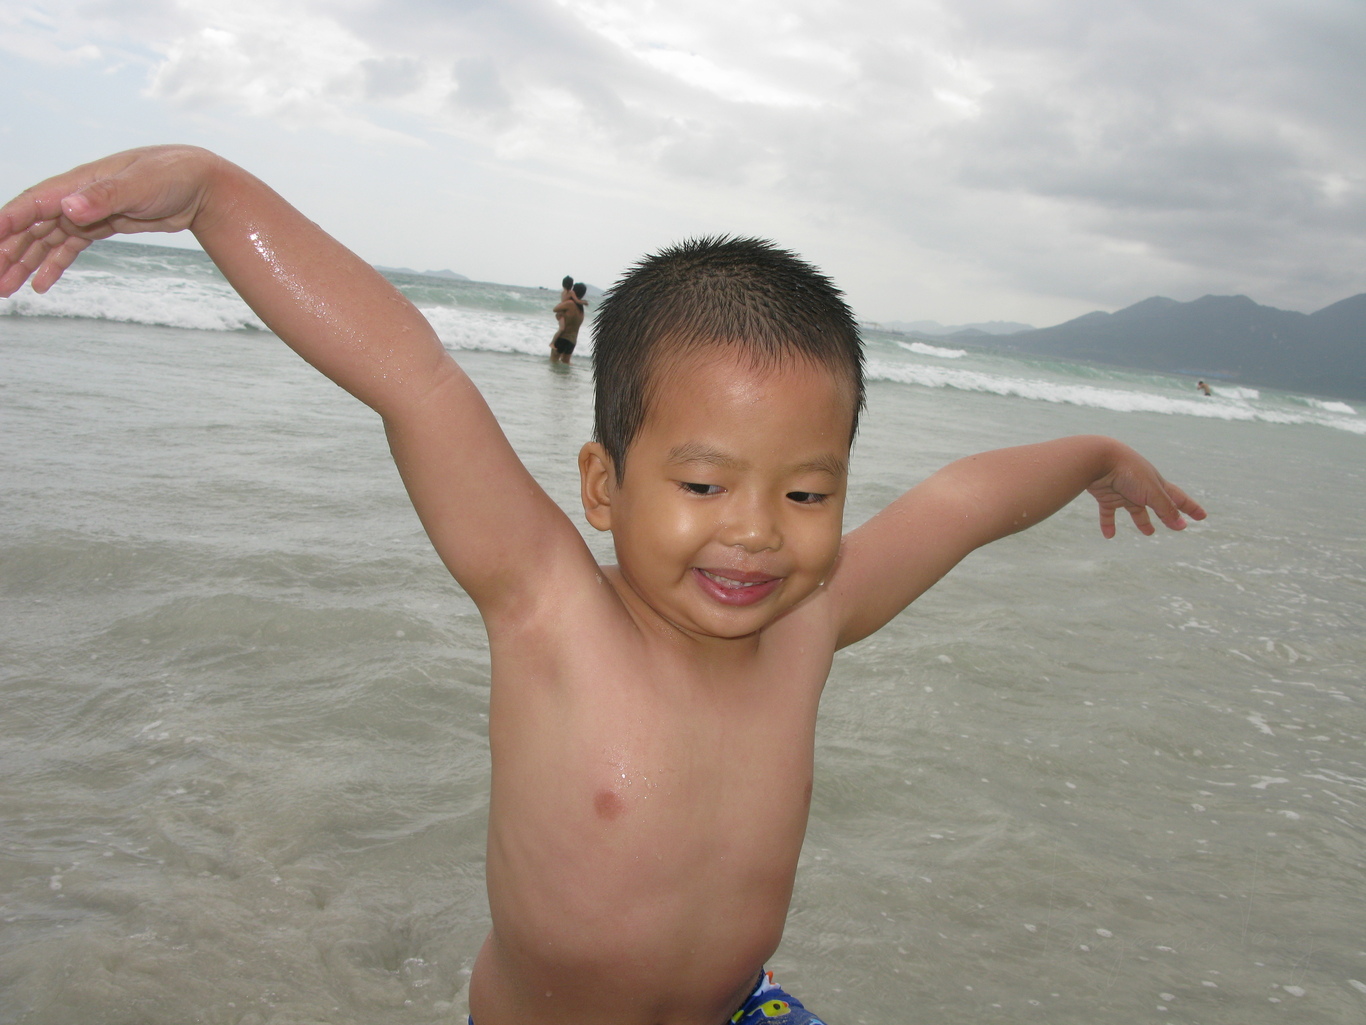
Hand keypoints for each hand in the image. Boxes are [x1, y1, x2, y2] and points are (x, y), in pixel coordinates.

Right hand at [0, 146, 218, 296]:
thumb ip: (104, 196)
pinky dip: (53, 266)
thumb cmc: (170, 175)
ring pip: (45, 241)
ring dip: (24, 264)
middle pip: (31, 227)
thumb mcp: (139, 185)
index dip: (8, 223)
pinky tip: (40, 286)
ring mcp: (86, 213)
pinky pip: (68, 248)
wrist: (199, 183)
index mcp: (77, 183)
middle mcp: (74, 198)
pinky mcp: (100, 226)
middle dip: (9, 252)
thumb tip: (69, 207)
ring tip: (6, 289)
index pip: (32, 204)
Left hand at [1086, 448, 1206, 537]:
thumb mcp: (1151, 492)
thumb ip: (1166, 509)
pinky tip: (1109, 536)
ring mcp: (1123, 491)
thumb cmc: (1128, 472)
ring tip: (1149, 532)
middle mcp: (1141, 487)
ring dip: (1142, 520)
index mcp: (1156, 483)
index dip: (1190, 507)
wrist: (1098, 458)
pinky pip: (1107, 513)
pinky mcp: (1105, 495)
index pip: (1177, 497)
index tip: (1202, 516)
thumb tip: (1182, 525)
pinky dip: (1108, 524)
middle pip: (1158, 504)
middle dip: (1169, 513)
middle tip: (1179, 525)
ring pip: (1134, 509)